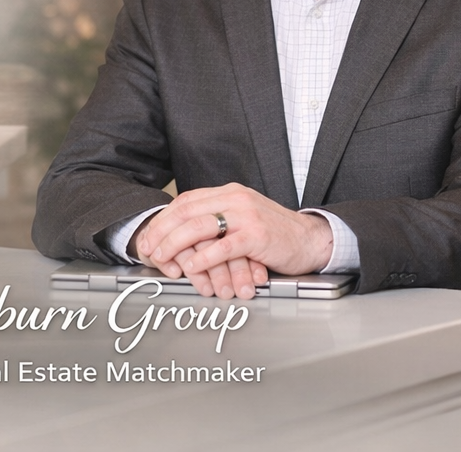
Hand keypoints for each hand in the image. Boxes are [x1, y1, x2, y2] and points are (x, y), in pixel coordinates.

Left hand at [133, 183, 331, 295]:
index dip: (164, 219)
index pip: (187, 201)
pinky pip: (224, 246)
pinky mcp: (257, 235)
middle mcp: (236, 199)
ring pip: (200, 226)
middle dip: (163, 231)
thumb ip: (218, 219)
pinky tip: (192, 267)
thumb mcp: (243, 218)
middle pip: (188, 211)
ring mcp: (247, 215)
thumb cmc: (276, 234)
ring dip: (176, 243)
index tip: (150, 236)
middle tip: (149, 248)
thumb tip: (183, 234)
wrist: (312, 239)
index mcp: (230, 193)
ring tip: (163, 258)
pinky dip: (204, 257)